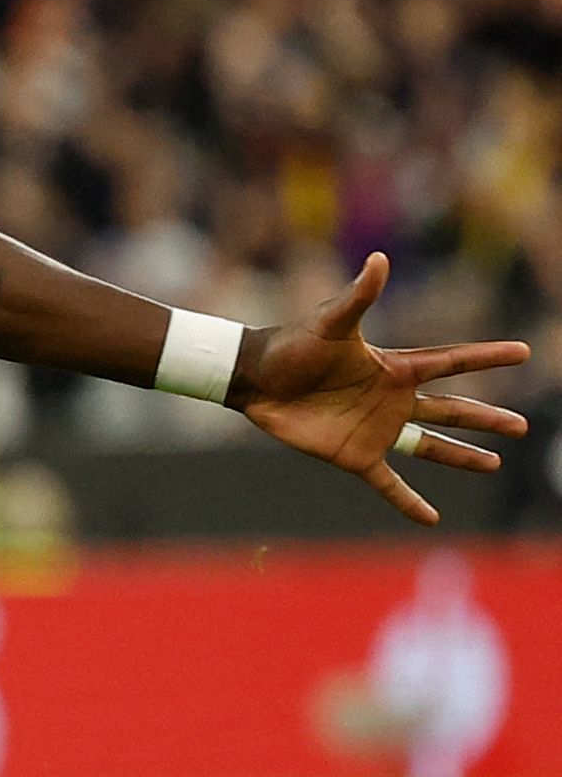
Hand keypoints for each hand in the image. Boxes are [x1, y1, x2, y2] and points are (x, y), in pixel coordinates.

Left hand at [237, 251, 530, 524]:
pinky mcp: (354, 455)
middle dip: (486, 419)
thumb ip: (359, 296)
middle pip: (451, 410)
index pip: (451, 362)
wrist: (254, 378)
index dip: (487, 357)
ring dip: (461, 456)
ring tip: (495, 464)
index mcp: (394, 368)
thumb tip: (380, 258)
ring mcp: (376, 429)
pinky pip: (389, 483)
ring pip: (429, 446)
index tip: (523, 352)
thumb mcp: (330, 322)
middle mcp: (393, 399)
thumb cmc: (291, 345)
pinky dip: (408, 501)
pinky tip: (431, 518)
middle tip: (522, 427)